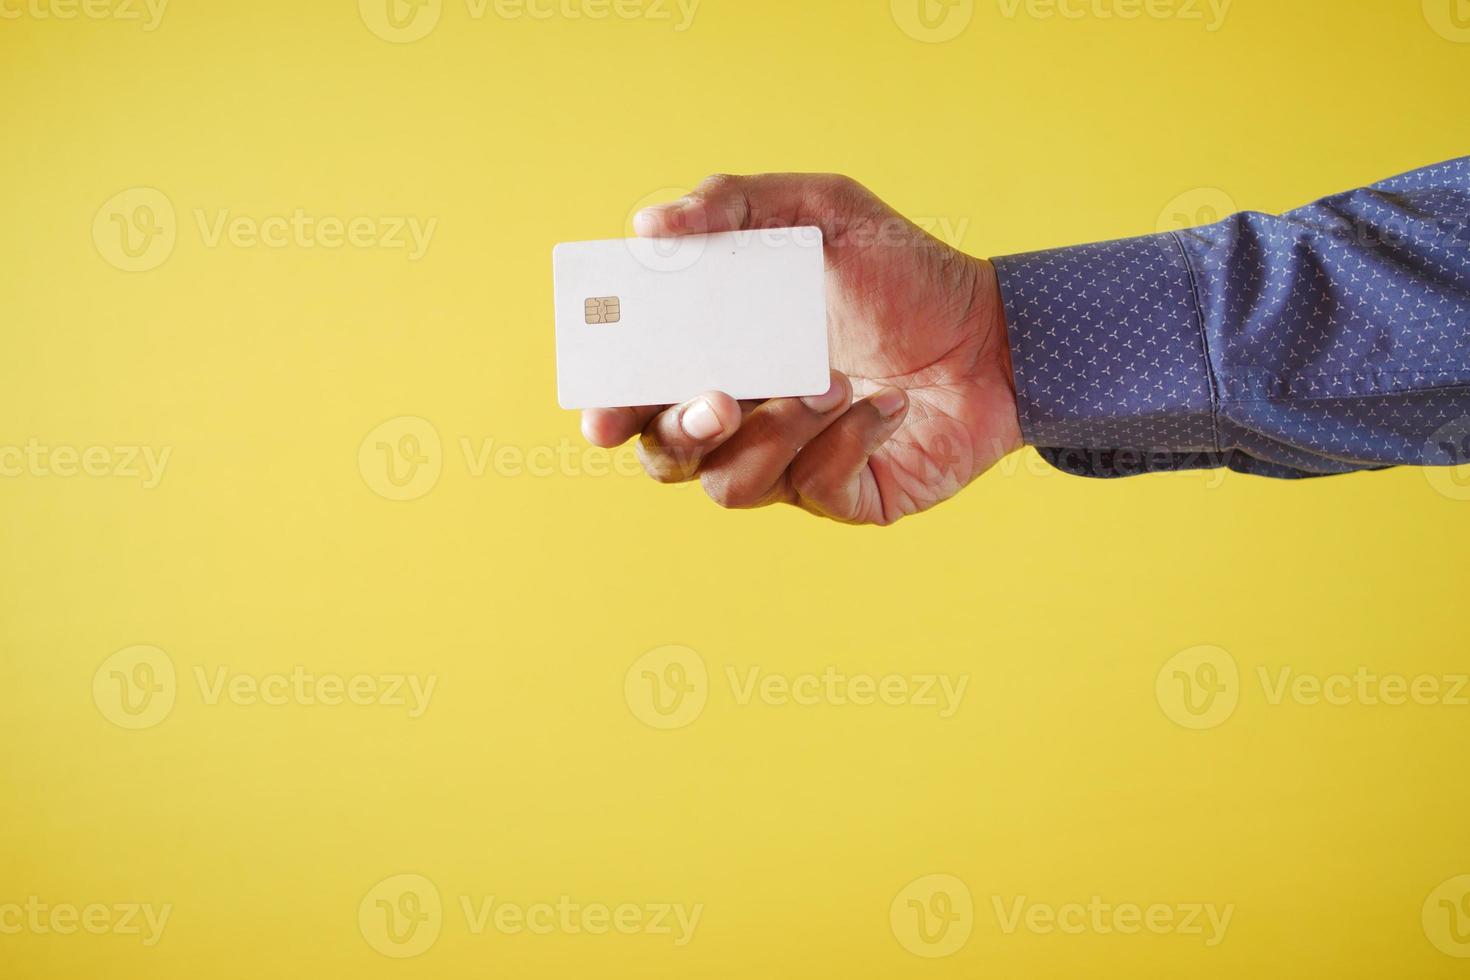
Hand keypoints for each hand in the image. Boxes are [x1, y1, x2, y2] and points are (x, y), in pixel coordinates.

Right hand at [581, 173, 1021, 525]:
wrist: (997, 333)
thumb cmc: (903, 273)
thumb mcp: (821, 210)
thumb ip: (732, 205)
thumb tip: (646, 226)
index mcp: (721, 358)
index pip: (641, 396)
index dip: (611, 411)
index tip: (600, 415)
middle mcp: (745, 421)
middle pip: (667, 457)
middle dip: (681, 432)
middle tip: (721, 398)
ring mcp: (790, 467)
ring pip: (729, 484)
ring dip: (775, 431)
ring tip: (833, 382)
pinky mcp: (843, 497)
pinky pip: (811, 489)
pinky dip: (846, 440)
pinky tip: (887, 403)